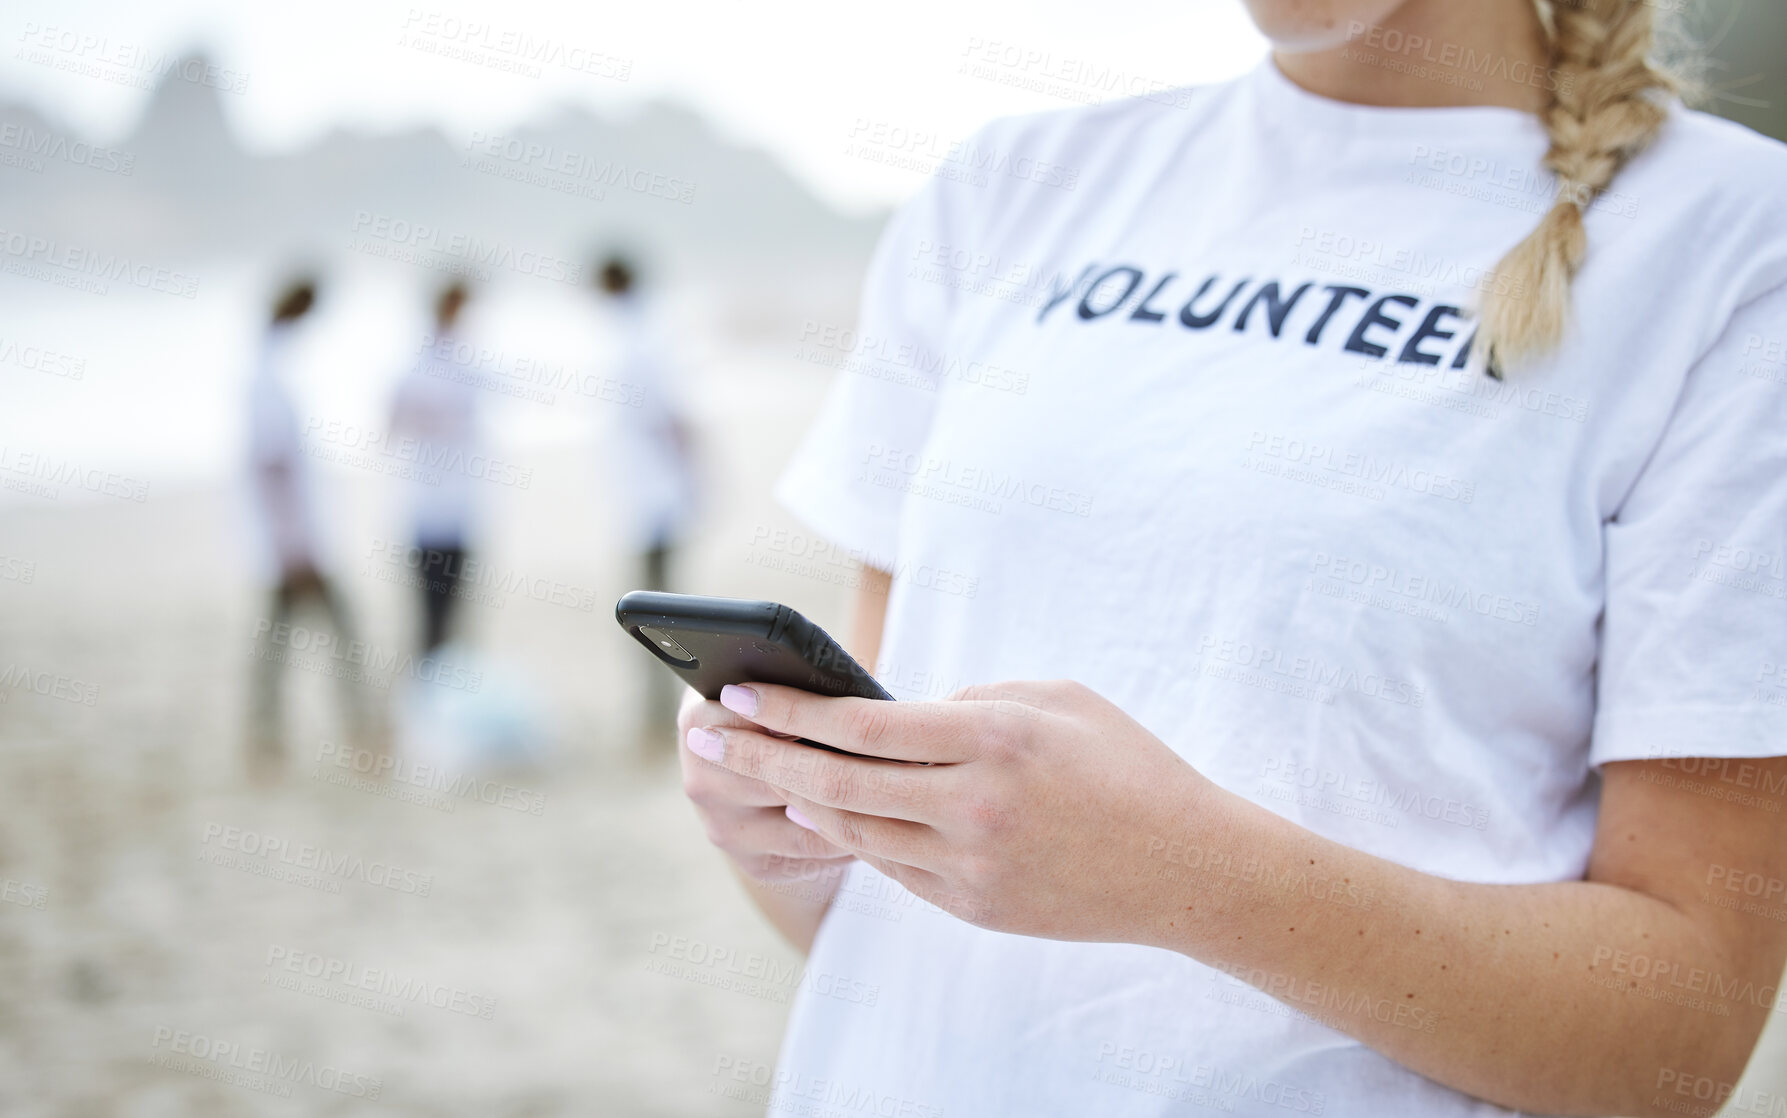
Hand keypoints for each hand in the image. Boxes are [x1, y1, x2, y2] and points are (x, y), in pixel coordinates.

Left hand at [684, 680, 1214, 942]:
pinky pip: (892, 867)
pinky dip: (855, 837)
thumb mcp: (1057, 699)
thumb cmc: (1127, 765)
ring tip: (760, 775)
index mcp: (992, 740)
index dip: (791, 710)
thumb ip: (974, 699)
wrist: (1188, 869)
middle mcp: (972, 806)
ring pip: (854, 833)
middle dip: (762, 758)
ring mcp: (969, 866)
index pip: (863, 725)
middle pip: (836, 784)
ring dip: (798, 802)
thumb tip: (905, 715)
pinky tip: (826, 815)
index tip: (740, 692)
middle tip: (712, 739)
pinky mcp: (972, 906)